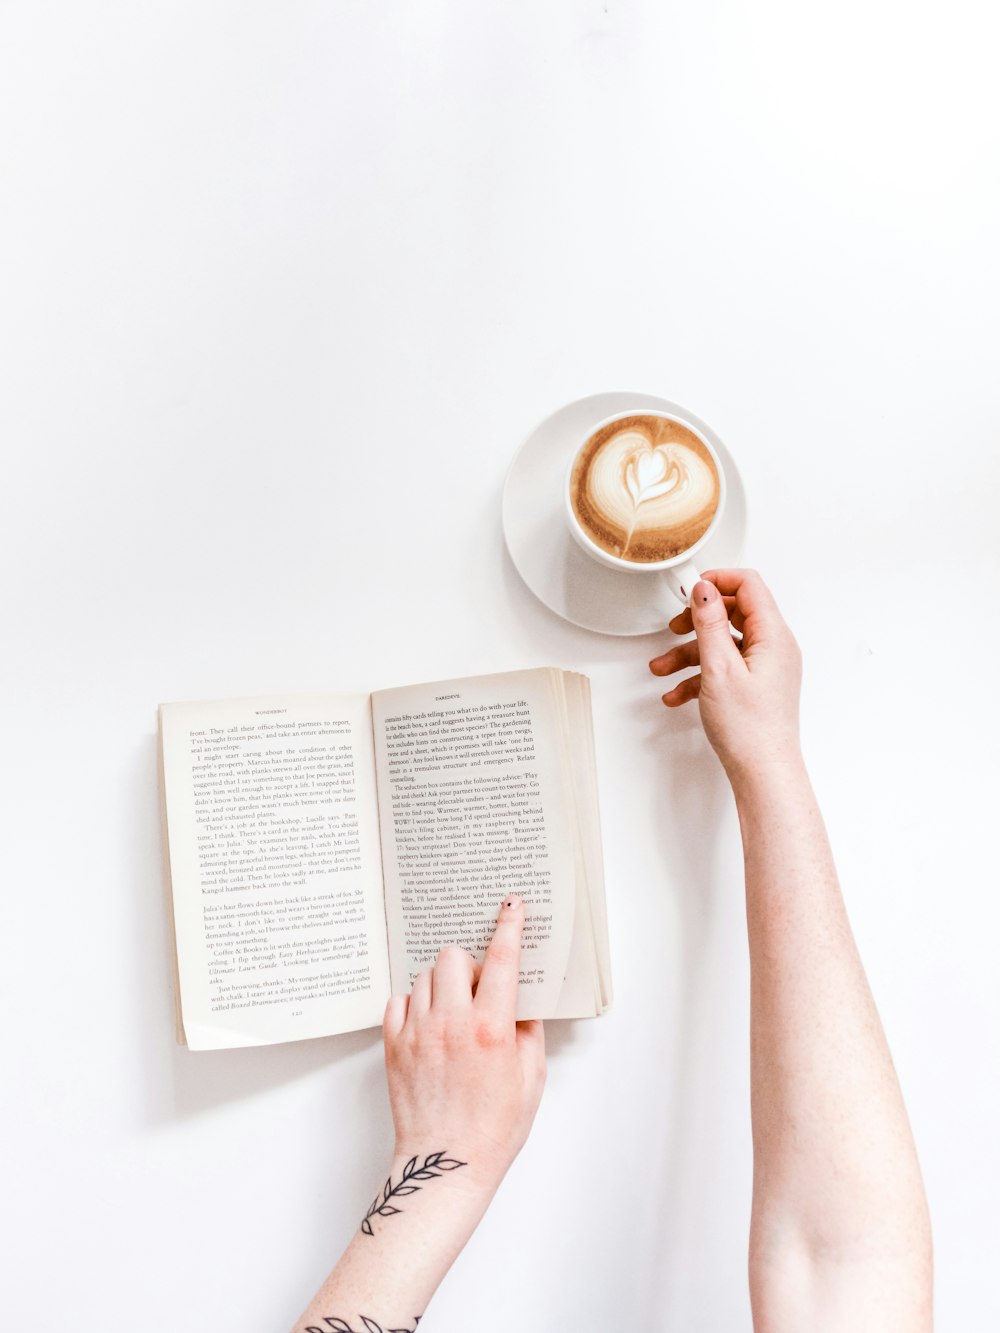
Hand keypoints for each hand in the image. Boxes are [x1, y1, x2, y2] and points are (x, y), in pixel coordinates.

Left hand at [382, 896, 545, 1193]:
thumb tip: (519, 1001)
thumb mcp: (531, 1079)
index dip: (509, 927)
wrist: (445, 1166)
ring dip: (442, 984)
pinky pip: (399, 1001)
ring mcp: (418, 1033)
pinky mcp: (393, 1047)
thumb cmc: (494, 1129)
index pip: (501, 961)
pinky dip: (414, 1005)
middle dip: (469, 964)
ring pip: (425, 976)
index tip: (511, 906)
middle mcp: (452, 1024)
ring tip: (453, 1012)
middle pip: (453, 956)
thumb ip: (528, 1032)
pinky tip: (429, 1025)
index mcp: (491, 1030)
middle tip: (478, 990)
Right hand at [649, 569, 802, 783]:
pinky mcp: (756, 687)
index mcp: (773, 636)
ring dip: (689, 653)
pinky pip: (724, 669)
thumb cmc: (750, 729)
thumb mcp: (719, 668)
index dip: (717, 581)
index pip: (749, 586)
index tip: (689, 589)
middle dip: (697, 620)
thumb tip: (703, 589)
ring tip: (662, 668)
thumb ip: (709, 623)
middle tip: (674, 626)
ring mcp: (766, 668)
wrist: (764, 773)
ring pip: (722, 644)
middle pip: (732, 613)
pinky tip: (677, 694)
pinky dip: (699, 676)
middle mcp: (774, 648)